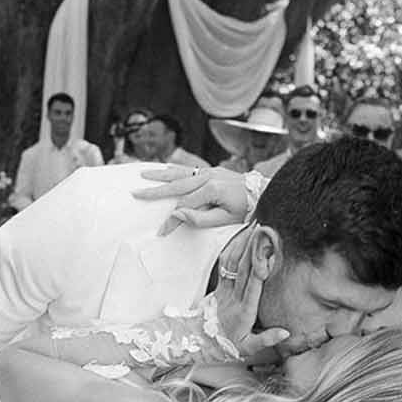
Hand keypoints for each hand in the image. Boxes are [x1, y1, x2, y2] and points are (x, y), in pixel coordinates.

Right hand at [134, 166, 250, 233]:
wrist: (265, 193)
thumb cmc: (248, 210)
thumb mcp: (226, 220)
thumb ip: (201, 218)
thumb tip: (177, 214)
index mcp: (212, 189)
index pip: (183, 206)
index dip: (171, 220)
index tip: (161, 232)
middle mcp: (209, 176)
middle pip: (176, 185)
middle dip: (154, 190)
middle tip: (136, 193)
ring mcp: (210, 171)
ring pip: (180, 172)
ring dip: (161, 174)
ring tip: (144, 174)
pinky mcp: (212, 171)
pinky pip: (189, 169)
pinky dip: (175, 169)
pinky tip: (165, 169)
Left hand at [213, 238, 327, 365]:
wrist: (200, 342)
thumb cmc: (227, 345)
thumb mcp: (248, 348)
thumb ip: (267, 339)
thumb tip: (285, 332)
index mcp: (245, 311)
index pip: (253, 284)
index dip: (260, 264)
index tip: (268, 249)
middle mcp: (234, 297)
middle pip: (243, 267)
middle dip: (253, 245)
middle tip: (263, 227)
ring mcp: (225, 289)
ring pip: (233, 262)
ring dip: (242, 242)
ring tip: (253, 226)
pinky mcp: (219, 285)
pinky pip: (224, 264)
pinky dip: (232, 248)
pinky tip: (239, 237)